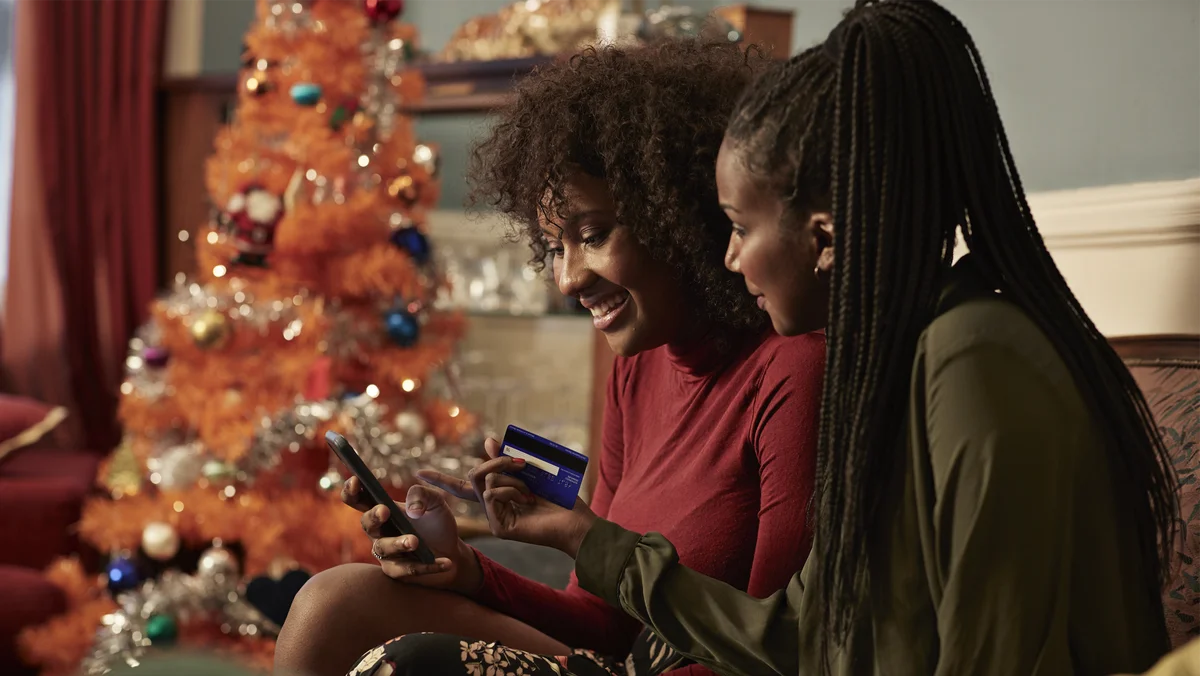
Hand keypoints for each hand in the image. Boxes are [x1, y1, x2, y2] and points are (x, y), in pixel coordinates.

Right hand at [341, 477, 481, 593]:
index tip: (356, 480)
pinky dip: (427, 565)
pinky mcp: (398, 572)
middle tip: (385, 510)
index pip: (359, 499)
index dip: (352, 491)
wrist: (453, 552)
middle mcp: (380, 532)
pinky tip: (445, 561)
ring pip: (384, 547)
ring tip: (415, 541)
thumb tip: (412, 509)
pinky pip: (407, 569)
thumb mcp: (436, 503)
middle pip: (367, 524)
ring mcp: (386, 553)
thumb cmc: (438, 524)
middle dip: (374, 516)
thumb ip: (423, 494)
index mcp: (384, 510)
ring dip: (398, 543)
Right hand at [418, 437, 598, 557]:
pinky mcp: (498, 526)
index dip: (441, 479)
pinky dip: (510, 490)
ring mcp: (494, 517)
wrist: (575, 519)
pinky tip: (527, 500)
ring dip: (511, 478)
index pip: (464, 486)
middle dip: (497, 462)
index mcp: (498, 493)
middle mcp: (493, 506)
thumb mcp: (531, 470)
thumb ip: (508, 458)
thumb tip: (488, 441)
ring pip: (484, 482)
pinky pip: (491, 494)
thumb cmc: (559, 496)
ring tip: (532, 491)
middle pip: (474, 476)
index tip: (419, 474)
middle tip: (521, 462)